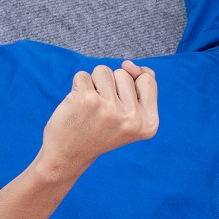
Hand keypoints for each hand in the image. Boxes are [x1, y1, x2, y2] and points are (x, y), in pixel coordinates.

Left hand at [40, 61, 158, 173]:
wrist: (69, 154)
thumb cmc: (100, 131)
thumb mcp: (130, 115)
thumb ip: (139, 86)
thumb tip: (128, 64)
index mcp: (149, 123)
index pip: (147, 80)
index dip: (131, 85)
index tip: (121, 106)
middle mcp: (133, 117)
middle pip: (124, 74)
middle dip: (110, 85)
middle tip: (103, 112)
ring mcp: (110, 108)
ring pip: (103, 71)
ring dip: (94, 84)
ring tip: (90, 108)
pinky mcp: (87, 100)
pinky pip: (83, 75)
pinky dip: (78, 87)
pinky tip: (78, 107)